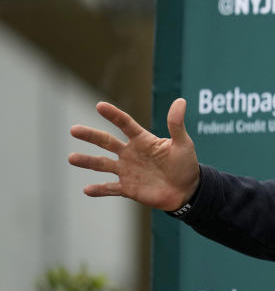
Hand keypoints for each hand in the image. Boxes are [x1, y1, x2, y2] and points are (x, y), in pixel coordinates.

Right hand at [68, 99, 199, 210]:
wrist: (187, 190)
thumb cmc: (186, 164)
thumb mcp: (183, 143)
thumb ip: (177, 124)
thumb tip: (180, 100)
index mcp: (143, 140)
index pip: (125, 124)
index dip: (113, 115)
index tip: (100, 105)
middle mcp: (131, 153)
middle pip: (107, 141)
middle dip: (91, 135)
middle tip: (74, 130)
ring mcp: (127, 171)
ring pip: (103, 164)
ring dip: (87, 161)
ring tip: (71, 157)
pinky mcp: (128, 188)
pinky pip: (110, 188)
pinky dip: (99, 189)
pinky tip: (86, 190)